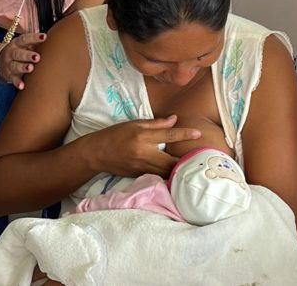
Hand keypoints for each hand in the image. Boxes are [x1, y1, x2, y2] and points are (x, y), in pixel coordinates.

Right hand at [0, 32, 46, 88]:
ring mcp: (9, 64)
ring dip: (23, 67)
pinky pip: (13, 79)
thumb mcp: (23, 45)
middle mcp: (11, 53)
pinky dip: (17, 83)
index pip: (24, 39)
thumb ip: (34, 43)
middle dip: (27, 55)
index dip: (34, 37)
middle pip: (18, 53)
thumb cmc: (18, 51)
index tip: (44, 37)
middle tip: (37, 57)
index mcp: (16, 43)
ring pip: (15, 66)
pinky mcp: (9, 75)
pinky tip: (22, 86)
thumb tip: (52, 40)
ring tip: (31, 68)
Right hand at [86, 114, 202, 176]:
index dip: (185, 134)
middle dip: (185, 161)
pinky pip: (158, 176)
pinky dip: (168, 175)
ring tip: (191, 166)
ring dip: (178, 170)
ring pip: (166, 172)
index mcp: (142, 136)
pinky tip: (176, 174)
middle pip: (171, 160)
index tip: (198, 134)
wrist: (96, 153)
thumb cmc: (115, 134)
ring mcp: (141, 167)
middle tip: (199, 158)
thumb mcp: (134, 124)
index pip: (169, 135)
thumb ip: (156, 123)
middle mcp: (143, 153)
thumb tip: (175, 120)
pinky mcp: (139, 176)